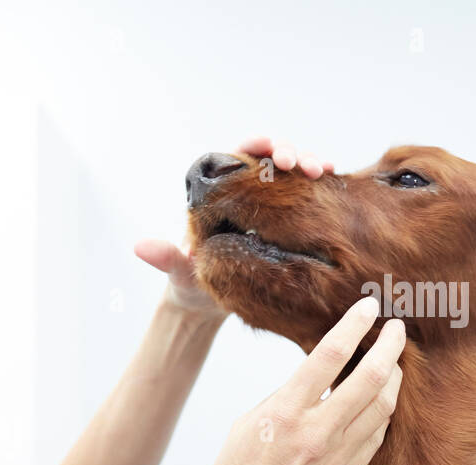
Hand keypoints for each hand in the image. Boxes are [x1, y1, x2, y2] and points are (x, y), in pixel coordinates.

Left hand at [136, 138, 331, 320]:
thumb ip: (165, 258)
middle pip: (269, 159)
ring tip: (324, 172)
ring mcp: (265, 207)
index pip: (237, 157)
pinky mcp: (283, 222)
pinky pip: (303, 197)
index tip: (273, 151)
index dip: (257, 147)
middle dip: (290, 153)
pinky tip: (335, 182)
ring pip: (290, 174)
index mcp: (217, 195)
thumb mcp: (179, 273)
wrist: (207, 306)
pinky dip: (319, 187)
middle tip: (305, 165)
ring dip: (310, 165)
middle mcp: (243, 194)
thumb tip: (140, 248)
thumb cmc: (188, 286)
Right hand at [188, 297, 403, 464]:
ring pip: (382, 408)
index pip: (329, 355)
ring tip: (392, 362)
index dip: (354, 325)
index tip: (368, 307)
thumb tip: (314, 379)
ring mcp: (336, 461)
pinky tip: (379, 402)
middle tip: (396, 328)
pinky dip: (381, 413)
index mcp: (283, 415)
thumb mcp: (245, 427)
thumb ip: (283, 400)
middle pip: (371, 379)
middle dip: (390, 347)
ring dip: (392, 379)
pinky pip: (374, 437)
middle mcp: (316, 435)